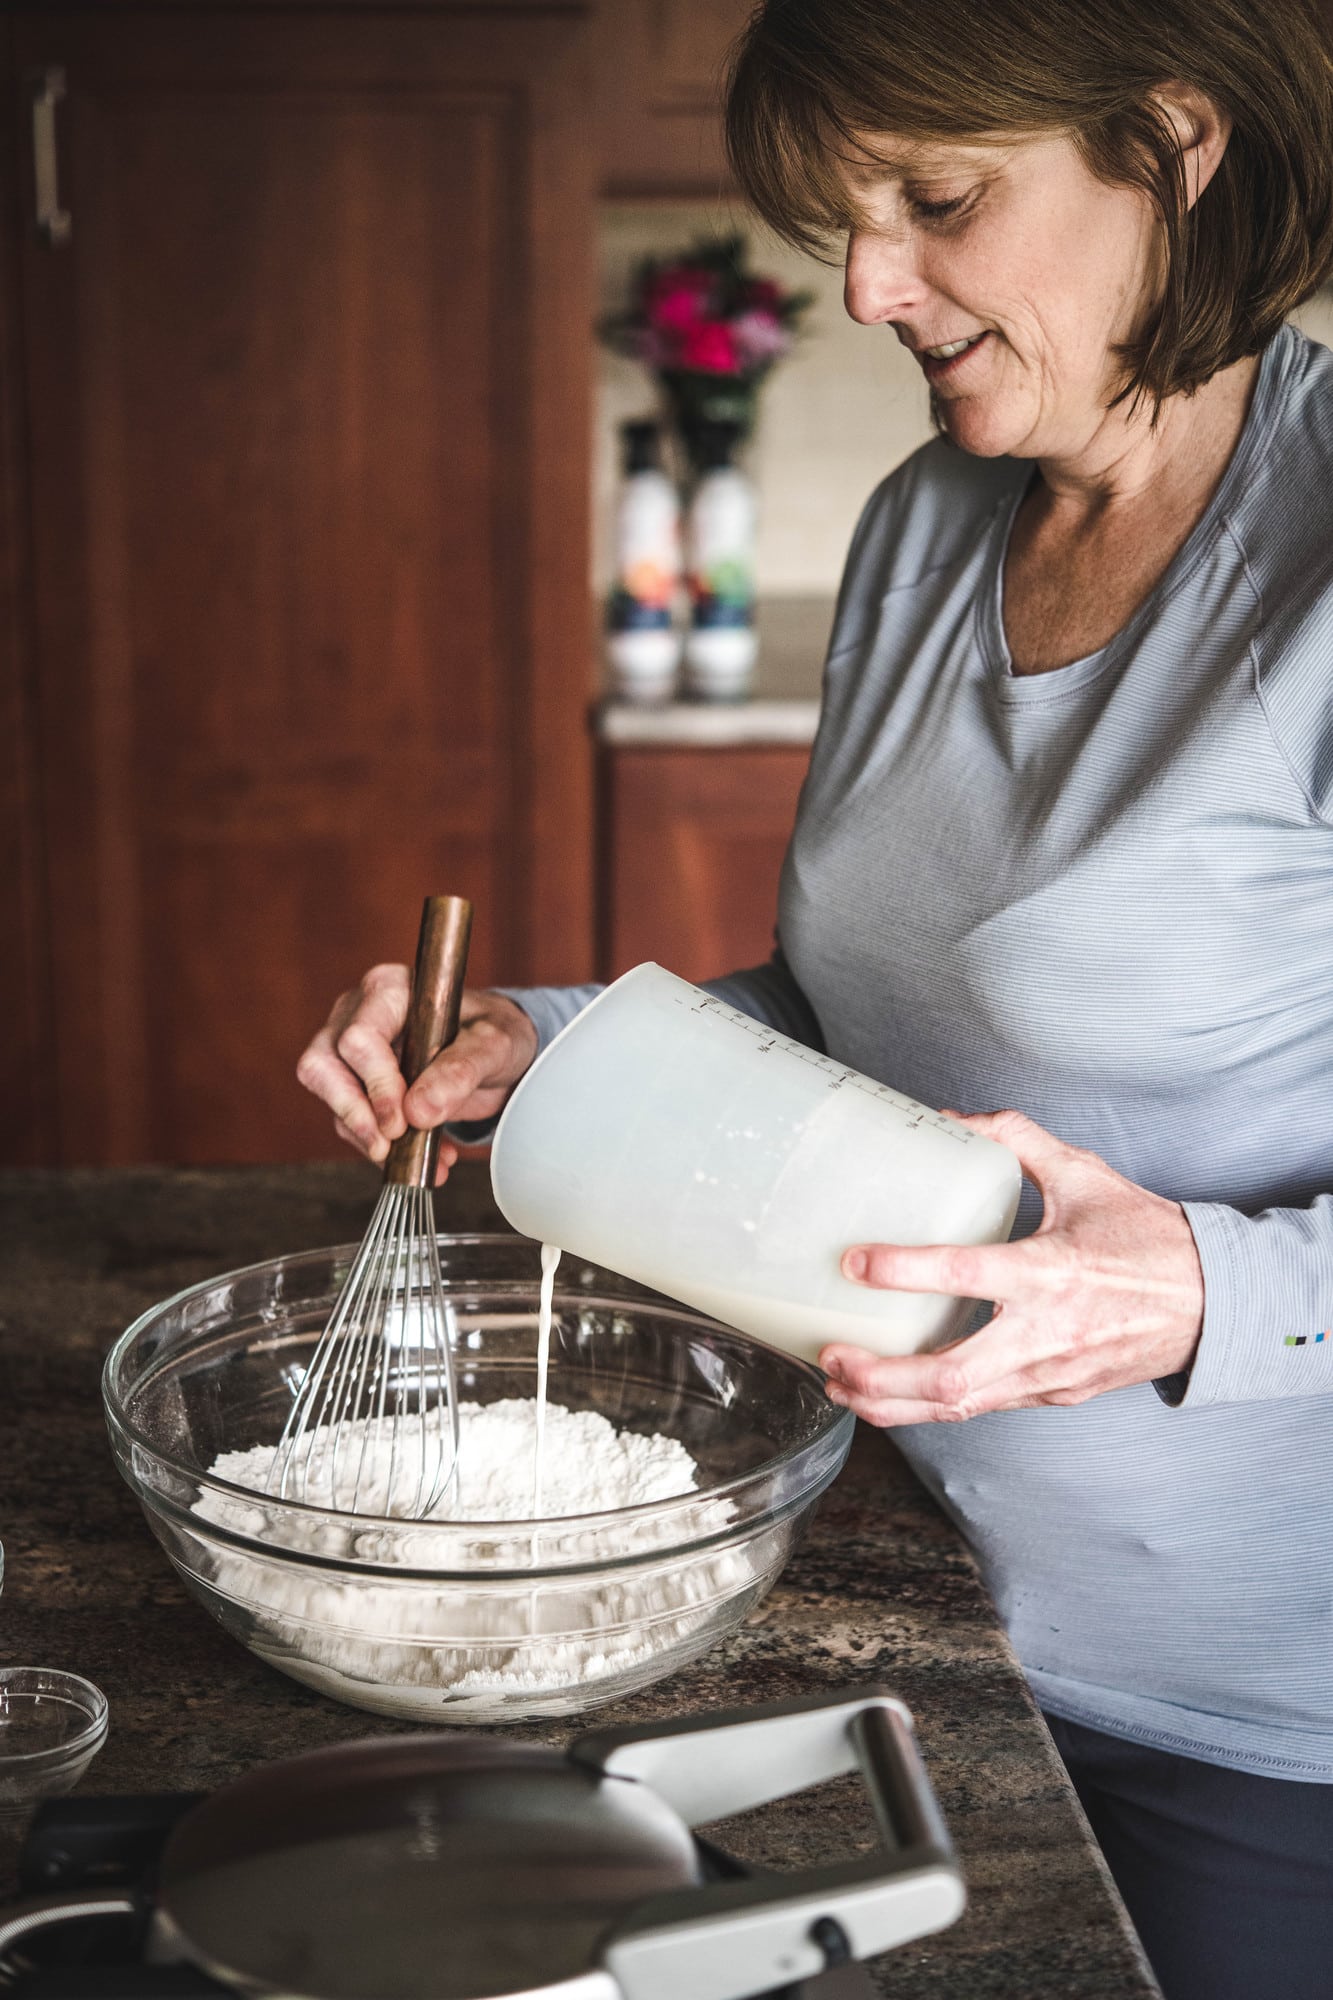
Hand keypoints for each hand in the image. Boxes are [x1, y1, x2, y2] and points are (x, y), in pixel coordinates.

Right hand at [296, 968, 538, 1183]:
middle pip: (323, 1065)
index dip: (376, 1083)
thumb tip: (418, 1111)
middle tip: (390, 1143)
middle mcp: (358, 1014)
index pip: (359, 1037)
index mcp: (390, 990)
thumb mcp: (494, 1046)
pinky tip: (421, 1157)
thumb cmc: (492, 1033)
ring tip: (415, 1158)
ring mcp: (349, 1050)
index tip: (402, 1120)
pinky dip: (379, 1146)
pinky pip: (348, 1120)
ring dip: (365, 1136)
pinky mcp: (353, 1084)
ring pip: (326, 1096)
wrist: (495, 1055)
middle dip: (355, 1113)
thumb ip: (460, 1071)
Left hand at [820, 1108, 1203, 1424]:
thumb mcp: (1083, 1174)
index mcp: (1051, 1273)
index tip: (855, 1263)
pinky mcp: (1053, 1394)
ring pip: (960, 1406)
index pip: (966, 1277)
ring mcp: (1049, 1373)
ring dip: (893, 1403)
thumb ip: (1015, 1139)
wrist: (1213, 1304)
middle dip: (881, 1376)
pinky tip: (894, 1392)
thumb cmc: (1147, 1239)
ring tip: (842, 1386)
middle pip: (951, 1377)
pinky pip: (984, 1407)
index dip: (904, 1272)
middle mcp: (1046, 1333)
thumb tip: (951, 1116)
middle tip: (831, 1354)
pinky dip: (932, 1405)